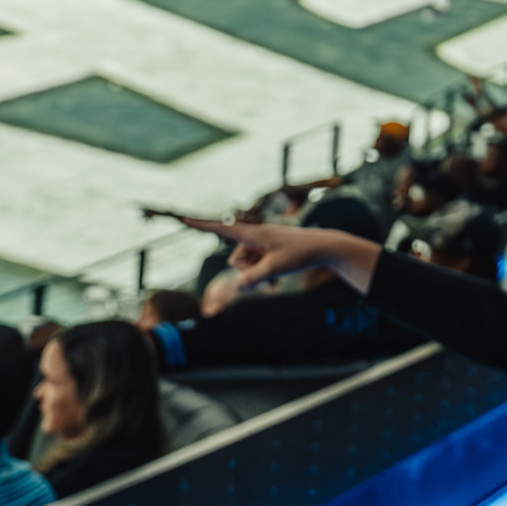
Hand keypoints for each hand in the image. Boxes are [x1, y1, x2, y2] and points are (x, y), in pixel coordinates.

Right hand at [179, 216, 378, 293]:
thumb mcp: (275, 268)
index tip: (182, 218)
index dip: (201, 225)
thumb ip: (252, 279)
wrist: (324, 247)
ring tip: (280, 269)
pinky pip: (256, 268)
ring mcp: (262, 245)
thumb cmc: (300, 253)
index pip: (221, 229)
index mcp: (254, 234)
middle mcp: (255, 237)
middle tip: (273, 267)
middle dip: (249, 271)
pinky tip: (280, 272)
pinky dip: (264, 274)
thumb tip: (234, 287)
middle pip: (237, 261)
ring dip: (259, 274)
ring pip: (247, 267)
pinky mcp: (268, 252)